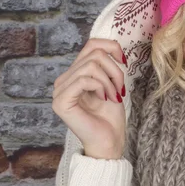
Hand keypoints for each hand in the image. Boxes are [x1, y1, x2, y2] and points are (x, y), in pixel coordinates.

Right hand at [52, 38, 127, 158]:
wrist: (109, 141)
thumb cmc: (111, 116)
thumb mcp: (112, 83)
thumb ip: (106, 64)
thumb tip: (112, 44)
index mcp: (74, 73)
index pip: (91, 44)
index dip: (112, 47)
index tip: (125, 62)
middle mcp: (64, 80)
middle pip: (94, 53)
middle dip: (115, 69)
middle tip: (120, 88)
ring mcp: (60, 90)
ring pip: (91, 65)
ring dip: (110, 81)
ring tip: (114, 96)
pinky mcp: (61, 101)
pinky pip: (83, 80)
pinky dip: (101, 87)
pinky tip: (104, 99)